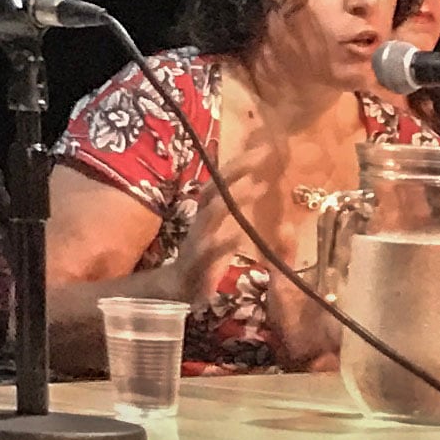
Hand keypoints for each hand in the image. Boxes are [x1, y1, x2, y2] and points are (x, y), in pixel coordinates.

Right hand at [178, 93, 291, 288]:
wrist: (174, 292)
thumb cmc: (202, 260)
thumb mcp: (218, 232)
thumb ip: (232, 210)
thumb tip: (254, 183)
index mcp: (208, 213)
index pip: (223, 181)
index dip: (242, 163)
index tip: (266, 147)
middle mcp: (202, 221)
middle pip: (217, 188)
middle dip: (238, 170)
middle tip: (262, 153)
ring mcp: (198, 241)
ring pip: (214, 214)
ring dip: (234, 199)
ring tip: (256, 185)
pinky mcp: (197, 265)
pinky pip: (211, 250)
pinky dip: (223, 242)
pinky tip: (237, 236)